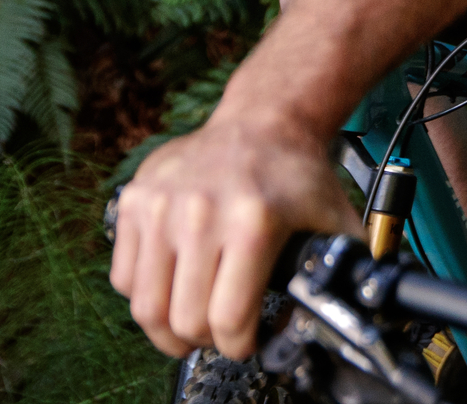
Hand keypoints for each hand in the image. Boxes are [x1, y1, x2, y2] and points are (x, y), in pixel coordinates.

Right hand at [109, 109, 362, 358]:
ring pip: (147, 308)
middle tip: (221, 332)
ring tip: (192, 320)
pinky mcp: (135, 199)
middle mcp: (202, 212)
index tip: (248, 342)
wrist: (264, 121)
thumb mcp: (335, 223)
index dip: (239, 345)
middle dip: (206, 341)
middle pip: (185, 320)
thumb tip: (341, 317)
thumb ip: (343, 274)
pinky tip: (172, 285)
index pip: (228, 319)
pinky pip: (124, 277)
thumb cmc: (297, 175)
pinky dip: (145, 295)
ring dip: (170, 329)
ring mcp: (162, 204)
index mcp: (253, 222)